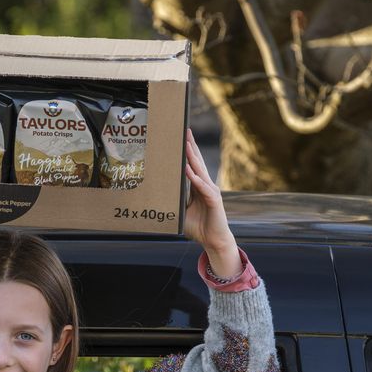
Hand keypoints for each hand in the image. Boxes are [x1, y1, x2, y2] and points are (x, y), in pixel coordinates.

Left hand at [182, 129, 240, 275]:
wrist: (213, 240)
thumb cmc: (198, 226)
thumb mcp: (181, 211)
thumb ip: (173, 200)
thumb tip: (157, 194)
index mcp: (197, 186)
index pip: (191, 164)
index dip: (186, 151)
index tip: (179, 137)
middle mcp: (205, 185)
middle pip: (197, 162)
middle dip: (190, 146)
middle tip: (184, 130)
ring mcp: (210, 192)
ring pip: (200, 171)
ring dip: (192, 158)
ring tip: (185, 144)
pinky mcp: (214, 201)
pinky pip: (203, 188)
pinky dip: (195, 179)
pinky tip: (188, 170)